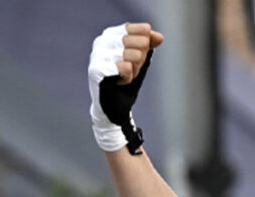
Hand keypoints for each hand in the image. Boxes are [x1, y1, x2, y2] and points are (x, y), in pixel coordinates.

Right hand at [88, 22, 163, 152]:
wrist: (115, 108)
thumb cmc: (126, 82)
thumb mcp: (142, 60)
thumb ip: (149, 44)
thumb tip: (159, 37)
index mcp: (113, 34)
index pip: (144, 30)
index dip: (147, 47)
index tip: (138, 58)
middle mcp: (103, 40)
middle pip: (142, 43)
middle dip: (141, 61)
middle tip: (130, 70)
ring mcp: (98, 54)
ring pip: (135, 55)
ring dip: (135, 71)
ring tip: (124, 76)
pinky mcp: (96, 68)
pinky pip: (126, 68)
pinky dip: (128, 78)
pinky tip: (118, 82)